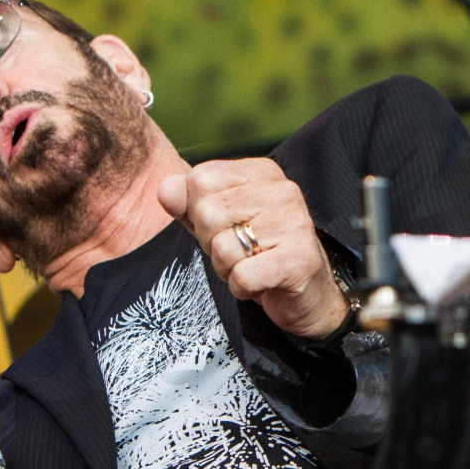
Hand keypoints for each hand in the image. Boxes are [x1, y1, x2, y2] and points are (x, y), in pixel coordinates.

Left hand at [158, 158, 347, 338]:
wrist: (304, 295)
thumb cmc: (257, 254)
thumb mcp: (216, 224)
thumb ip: (188, 203)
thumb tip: (165, 189)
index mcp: (262, 173)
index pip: (199, 179)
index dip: (198, 213)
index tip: (226, 229)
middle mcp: (283, 191)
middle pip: (207, 213)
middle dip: (212, 245)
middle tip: (240, 254)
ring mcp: (295, 223)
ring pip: (223, 248)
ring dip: (228, 269)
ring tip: (252, 268)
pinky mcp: (300, 259)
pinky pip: (243, 277)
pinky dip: (243, 289)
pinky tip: (263, 284)